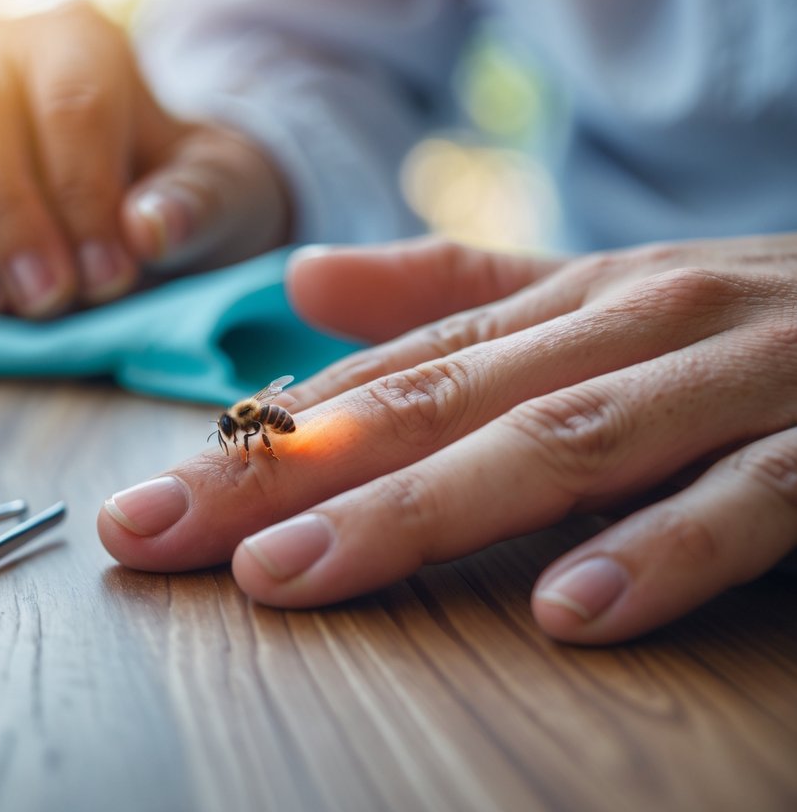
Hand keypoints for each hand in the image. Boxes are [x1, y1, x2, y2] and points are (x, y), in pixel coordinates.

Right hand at [0, 0, 288, 317]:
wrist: (125, 213)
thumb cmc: (174, 196)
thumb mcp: (220, 196)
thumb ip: (200, 204)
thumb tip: (149, 228)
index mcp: (75, 44)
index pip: (68, 103)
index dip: (85, 196)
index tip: (110, 276)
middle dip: (6, 215)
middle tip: (49, 298)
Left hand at [98, 234, 796, 643]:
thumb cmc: (744, 321)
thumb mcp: (595, 299)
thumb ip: (457, 296)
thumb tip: (305, 278)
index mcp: (562, 306)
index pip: (384, 377)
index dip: (258, 439)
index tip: (148, 502)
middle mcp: (628, 328)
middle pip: (432, 406)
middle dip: (288, 475)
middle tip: (163, 536)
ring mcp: (729, 381)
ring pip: (558, 443)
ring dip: (422, 510)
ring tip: (299, 574)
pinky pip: (745, 501)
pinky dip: (661, 549)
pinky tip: (570, 608)